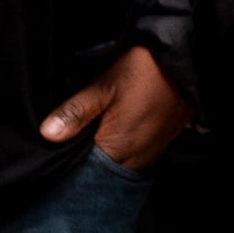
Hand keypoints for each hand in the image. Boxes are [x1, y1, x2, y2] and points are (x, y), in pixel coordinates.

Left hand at [39, 42, 189, 168]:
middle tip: (68, 138)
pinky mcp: (157, 143)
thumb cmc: (146, 71)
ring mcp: (149, 152)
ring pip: (115, 163)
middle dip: (83, 158)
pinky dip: (116, 148)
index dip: (67, 160)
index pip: (84, 170)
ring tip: (87, 133)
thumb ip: (76, 111)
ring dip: (100, 153)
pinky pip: (130, 155)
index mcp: (119, 148)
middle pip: (100, 169)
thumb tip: (47, 135)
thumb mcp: (105, 85)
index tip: (54, 149)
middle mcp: (136, 158)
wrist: (186, 62)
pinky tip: (108, 130)